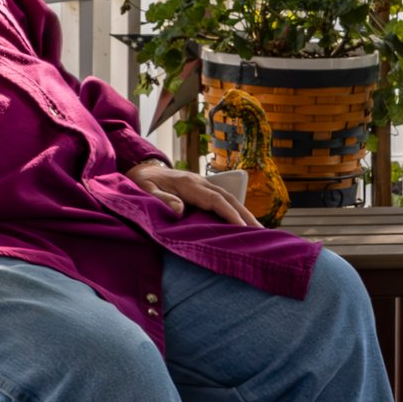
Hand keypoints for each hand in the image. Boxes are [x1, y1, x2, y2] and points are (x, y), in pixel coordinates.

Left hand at [126, 159, 260, 228]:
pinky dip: (235, 209)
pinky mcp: (202, 189)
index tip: (242, 228)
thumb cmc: (141, 182)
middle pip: (228, 197)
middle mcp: (199, 182)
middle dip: (245, 214)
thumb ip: (161, 199)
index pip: (215, 200)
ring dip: (244, 212)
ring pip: (229, 197)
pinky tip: (243, 222)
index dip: (229, 213)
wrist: (141, 169)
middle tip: (261, 232)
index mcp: (188, 184)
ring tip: (258, 230)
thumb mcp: (145, 190)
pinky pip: (223, 199)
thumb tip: (179, 210)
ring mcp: (202, 184)